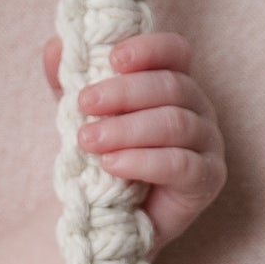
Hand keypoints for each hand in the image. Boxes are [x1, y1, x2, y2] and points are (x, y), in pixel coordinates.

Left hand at [40, 32, 225, 252]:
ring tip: (88, 140)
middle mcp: (198, 108)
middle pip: (172, 86)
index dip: (149, 50)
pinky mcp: (207, 180)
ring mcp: (208, 144)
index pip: (175, 52)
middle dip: (124, 92)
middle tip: (84, 103)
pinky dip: (143, 161)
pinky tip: (112, 164)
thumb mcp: (79, 115)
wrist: (108, 215)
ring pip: (175, 124)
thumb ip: (68, 81)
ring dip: (126, 129)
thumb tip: (56, 48)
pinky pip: (181, 164)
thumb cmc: (101, 156)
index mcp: (173, 83)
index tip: (112, 58)